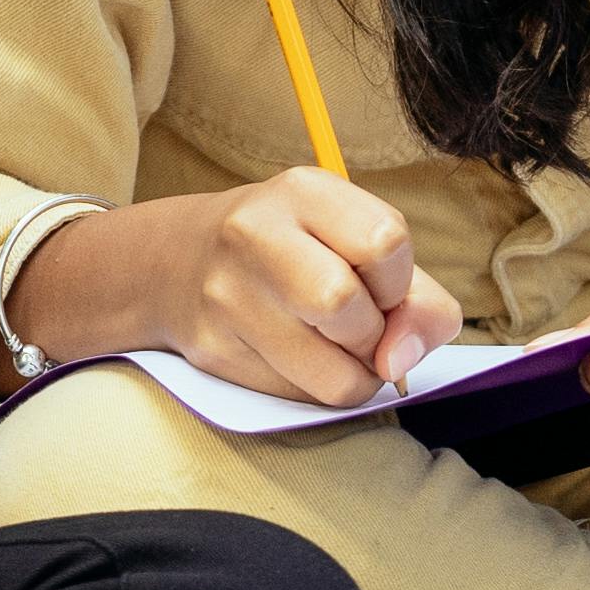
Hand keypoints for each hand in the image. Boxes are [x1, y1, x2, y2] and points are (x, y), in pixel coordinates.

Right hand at [12, 175, 462, 407]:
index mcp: (304, 192)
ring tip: (336, 352)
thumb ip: (414, 296)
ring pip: (329, 374)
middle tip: (361, 331)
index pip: (384, 242)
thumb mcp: (352, 241)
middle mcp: (255, 234)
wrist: (176, 263)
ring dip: (353, 377)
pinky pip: (297, 398)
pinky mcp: (212, 349)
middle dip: (373, 337)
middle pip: (343, 305)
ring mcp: (226, 295)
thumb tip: (406, 359)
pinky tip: (300, 361)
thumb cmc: (293, 252)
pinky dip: (315, 391)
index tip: (381, 289)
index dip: (398, 283)